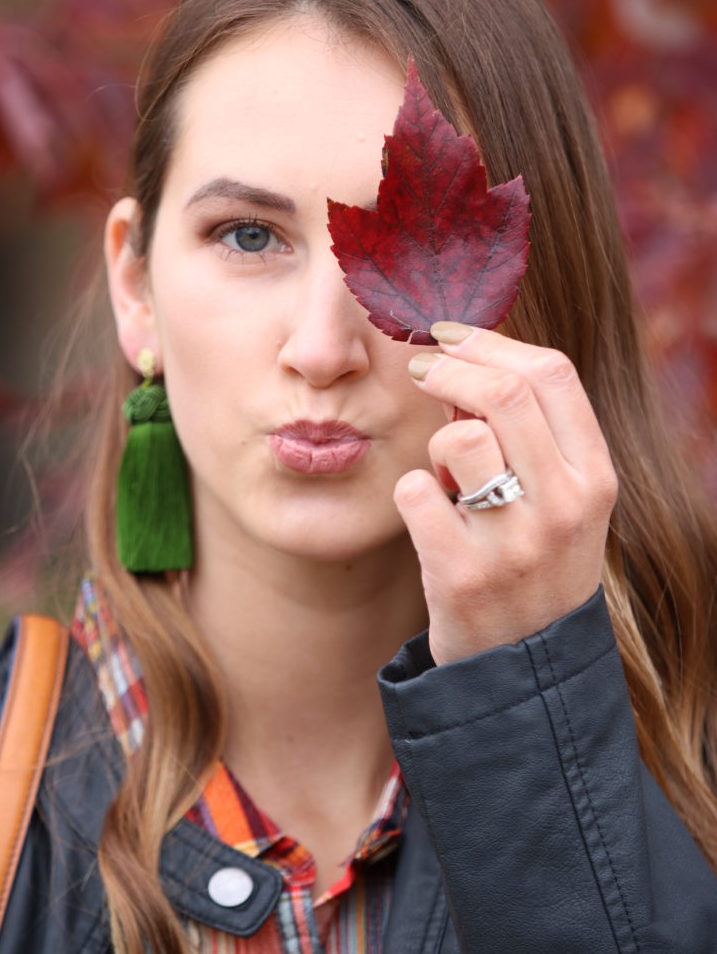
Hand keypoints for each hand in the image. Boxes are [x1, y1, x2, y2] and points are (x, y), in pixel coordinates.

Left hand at [395, 323, 617, 664]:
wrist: (525, 670)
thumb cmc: (536, 563)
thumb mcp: (563, 500)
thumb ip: (530, 434)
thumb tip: (463, 360)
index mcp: (597, 477)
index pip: (552, 373)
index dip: (491, 341)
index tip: (451, 335)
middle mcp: (566, 506)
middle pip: (504, 393)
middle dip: (450, 368)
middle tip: (423, 368)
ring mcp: (515, 544)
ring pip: (458, 439)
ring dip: (435, 441)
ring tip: (442, 471)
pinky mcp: (462, 576)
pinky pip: (414, 492)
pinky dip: (409, 492)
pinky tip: (426, 515)